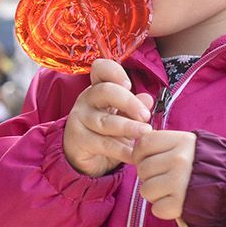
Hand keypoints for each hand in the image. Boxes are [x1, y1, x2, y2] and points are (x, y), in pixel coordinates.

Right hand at [63, 59, 153, 177]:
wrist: (83, 157)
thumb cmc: (106, 131)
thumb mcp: (122, 116)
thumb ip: (134, 107)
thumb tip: (148, 99)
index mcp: (99, 88)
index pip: (100, 69)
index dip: (114, 72)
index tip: (129, 84)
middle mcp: (87, 99)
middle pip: (105, 92)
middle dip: (128, 102)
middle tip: (146, 115)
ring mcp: (80, 119)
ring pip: (105, 121)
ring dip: (128, 127)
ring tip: (145, 133)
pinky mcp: (77, 140)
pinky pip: (103, 144)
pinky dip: (121, 150)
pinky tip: (135, 154)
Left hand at [130, 129, 194, 226]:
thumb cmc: (205, 165)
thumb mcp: (187, 145)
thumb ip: (164, 145)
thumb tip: (136, 152)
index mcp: (181, 141)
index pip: (143, 144)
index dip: (141, 154)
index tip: (151, 160)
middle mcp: (179, 159)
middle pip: (142, 169)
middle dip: (150, 176)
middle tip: (165, 179)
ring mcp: (180, 182)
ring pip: (146, 190)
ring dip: (155, 194)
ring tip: (171, 191)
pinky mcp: (180, 204)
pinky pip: (157, 209)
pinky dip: (164, 209)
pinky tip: (176, 203)